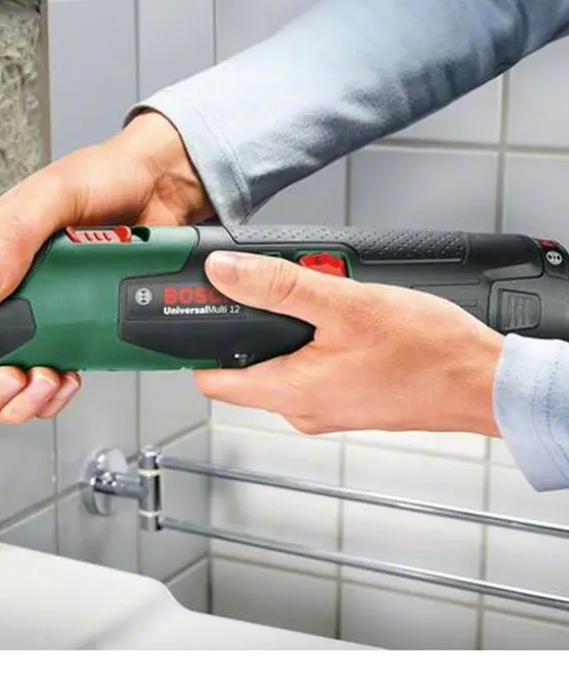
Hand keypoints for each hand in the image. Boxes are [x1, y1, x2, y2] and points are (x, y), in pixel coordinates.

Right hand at [0, 110, 211, 421]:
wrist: (165, 189)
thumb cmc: (104, 176)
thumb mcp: (50, 196)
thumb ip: (10, 236)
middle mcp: (8, 293)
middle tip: (11, 377)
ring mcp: (43, 316)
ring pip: (13, 384)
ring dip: (23, 398)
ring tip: (45, 378)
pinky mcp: (77, 330)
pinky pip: (53, 380)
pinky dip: (56, 393)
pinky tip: (69, 376)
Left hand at [193, 250, 503, 436]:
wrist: (486, 383)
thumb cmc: (429, 353)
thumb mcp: (345, 303)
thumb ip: (278, 286)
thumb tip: (225, 272)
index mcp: (289, 393)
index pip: (211, 381)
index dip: (196, 347)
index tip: (195, 315)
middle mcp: (302, 410)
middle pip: (245, 368)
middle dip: (251, 327)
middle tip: (273, 290)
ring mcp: (327, 409)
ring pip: (282, 366)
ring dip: (289, 331)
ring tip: (321, 299)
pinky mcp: (350, 401)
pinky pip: (315, 369)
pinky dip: (318, 342)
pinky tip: (345, 318)